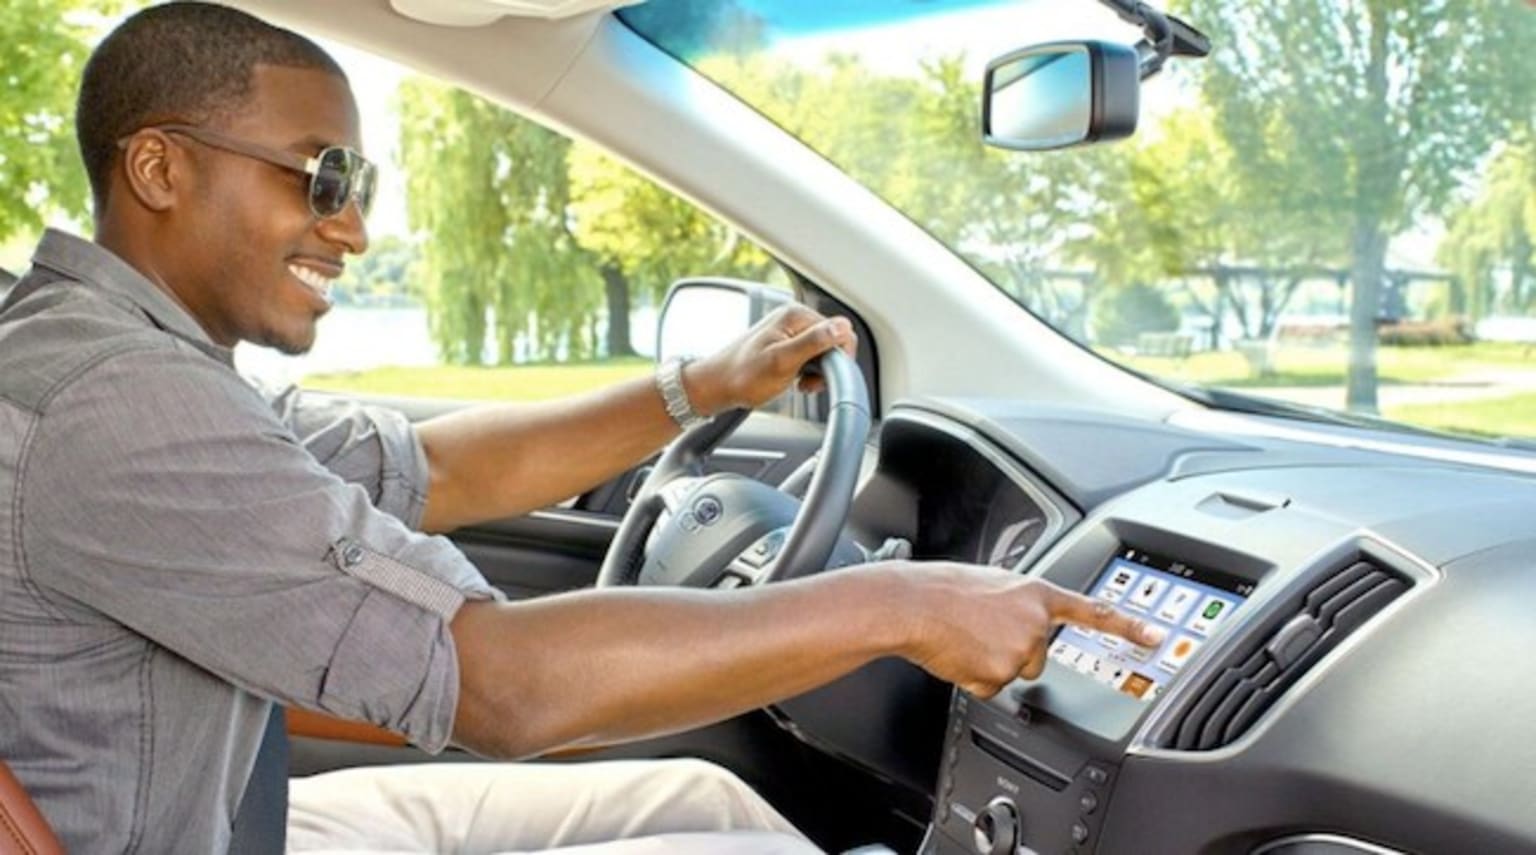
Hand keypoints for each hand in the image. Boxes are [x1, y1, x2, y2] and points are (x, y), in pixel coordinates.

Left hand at [684, 305, 857, 413]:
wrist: (716, 386)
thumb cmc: (743, 376)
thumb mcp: (782, 361)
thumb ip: (813, 342)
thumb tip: (842, 327)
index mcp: (796, 315)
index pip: (841, 331)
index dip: (838, 358)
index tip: (821, 377)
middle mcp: (794, 318)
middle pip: (834, 341)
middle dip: (827, 366)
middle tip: (806, 383)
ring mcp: (790, 330)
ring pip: (824, 351)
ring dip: (818, 371)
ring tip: (798, 382)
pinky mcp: (786, 343)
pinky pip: (811, 356)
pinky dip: (809, 371)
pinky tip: (795, 379)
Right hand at [895, 562, 1165, 698]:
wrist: (911, 604)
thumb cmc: (940, 589)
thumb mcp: (991, 584)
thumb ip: (1017, 602)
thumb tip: (1015, 619)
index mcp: (1035, 593)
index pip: (1093, 612)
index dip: (1128, 626)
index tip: (1156, 639)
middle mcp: (1035, 621)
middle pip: (1037, 658)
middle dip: (1011, 653)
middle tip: (978, 634)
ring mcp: (1021, 648)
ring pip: (1012, 674)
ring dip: (989, 664)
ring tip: (963, 639)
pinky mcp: (1001, 674)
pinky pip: (990, 688)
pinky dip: (972, 677)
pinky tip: (956, 654)